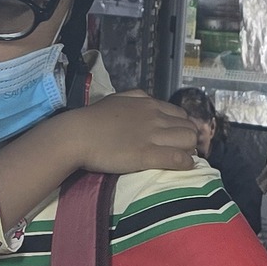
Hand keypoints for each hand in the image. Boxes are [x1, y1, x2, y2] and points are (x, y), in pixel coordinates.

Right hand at [65, 92, 200, 175]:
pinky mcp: (147, 154)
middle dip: (189, 141)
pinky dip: (185, 163)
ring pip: (188, 141)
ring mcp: (152, 135)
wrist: (77, 134)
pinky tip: (184, 167)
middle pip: (189, 128)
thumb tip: (147, 100)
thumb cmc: (93, 118)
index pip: (181, 115)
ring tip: (181, 159)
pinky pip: (177, 158)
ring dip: (189, 151)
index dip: (183, 129)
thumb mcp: (118, 99)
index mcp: (149, 103)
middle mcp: (155, 116)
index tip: (178, 139)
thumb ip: (136, 98)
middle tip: (181, 152)